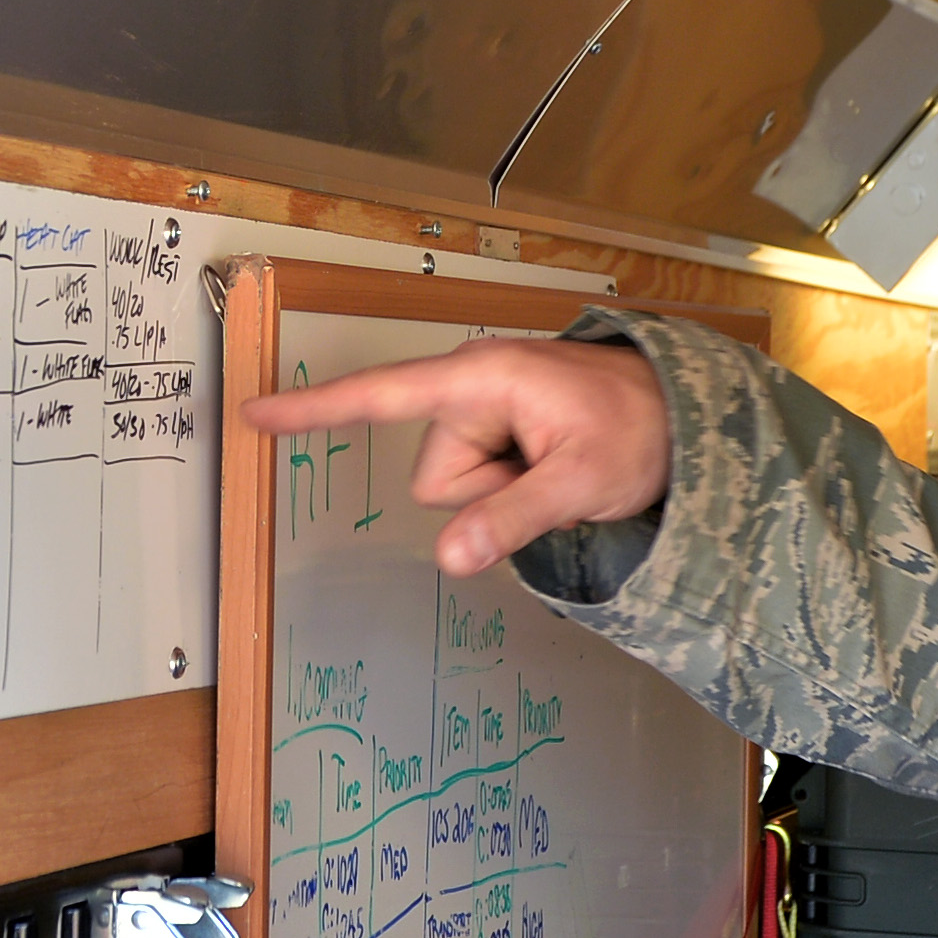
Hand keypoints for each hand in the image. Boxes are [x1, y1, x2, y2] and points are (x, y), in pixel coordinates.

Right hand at [236, 338, 670, 578]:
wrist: (684, 412)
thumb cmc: (639, 429)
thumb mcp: (580, 482)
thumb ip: (511, 520)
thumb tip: (448, 558)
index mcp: (482, 379)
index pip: (381, 397)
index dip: (315, 410)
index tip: (253, 413)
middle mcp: (471, 385)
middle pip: (435, 478)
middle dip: (485, 493)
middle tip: (550, 476)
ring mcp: (483, 406)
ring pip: (456, 488)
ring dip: (503, 492)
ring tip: (557, 467)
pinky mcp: (495, 425)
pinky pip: (477, 482)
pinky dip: (511, 487)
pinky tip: (552, 466)